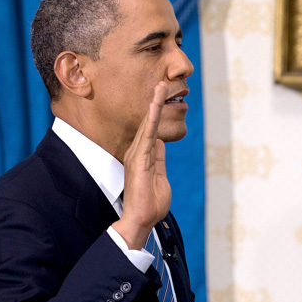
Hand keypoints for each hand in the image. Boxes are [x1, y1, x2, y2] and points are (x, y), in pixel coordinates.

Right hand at [112, 82, 170, 249]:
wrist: (141, 219)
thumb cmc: (151, 203)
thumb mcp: (160, 177)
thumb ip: (159, 159)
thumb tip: (160, 144)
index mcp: (144, 156)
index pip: (152, 130)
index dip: (157, 113)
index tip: (163, 96)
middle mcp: (139, 152)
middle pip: (149, 122)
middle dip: (155, 102)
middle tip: (162, 83)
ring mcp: (138, 155)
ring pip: (148, 124)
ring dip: (154, 105)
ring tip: (160, 86)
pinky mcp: (139, 159)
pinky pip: (147, 135)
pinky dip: (151, 119)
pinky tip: (155, 104)